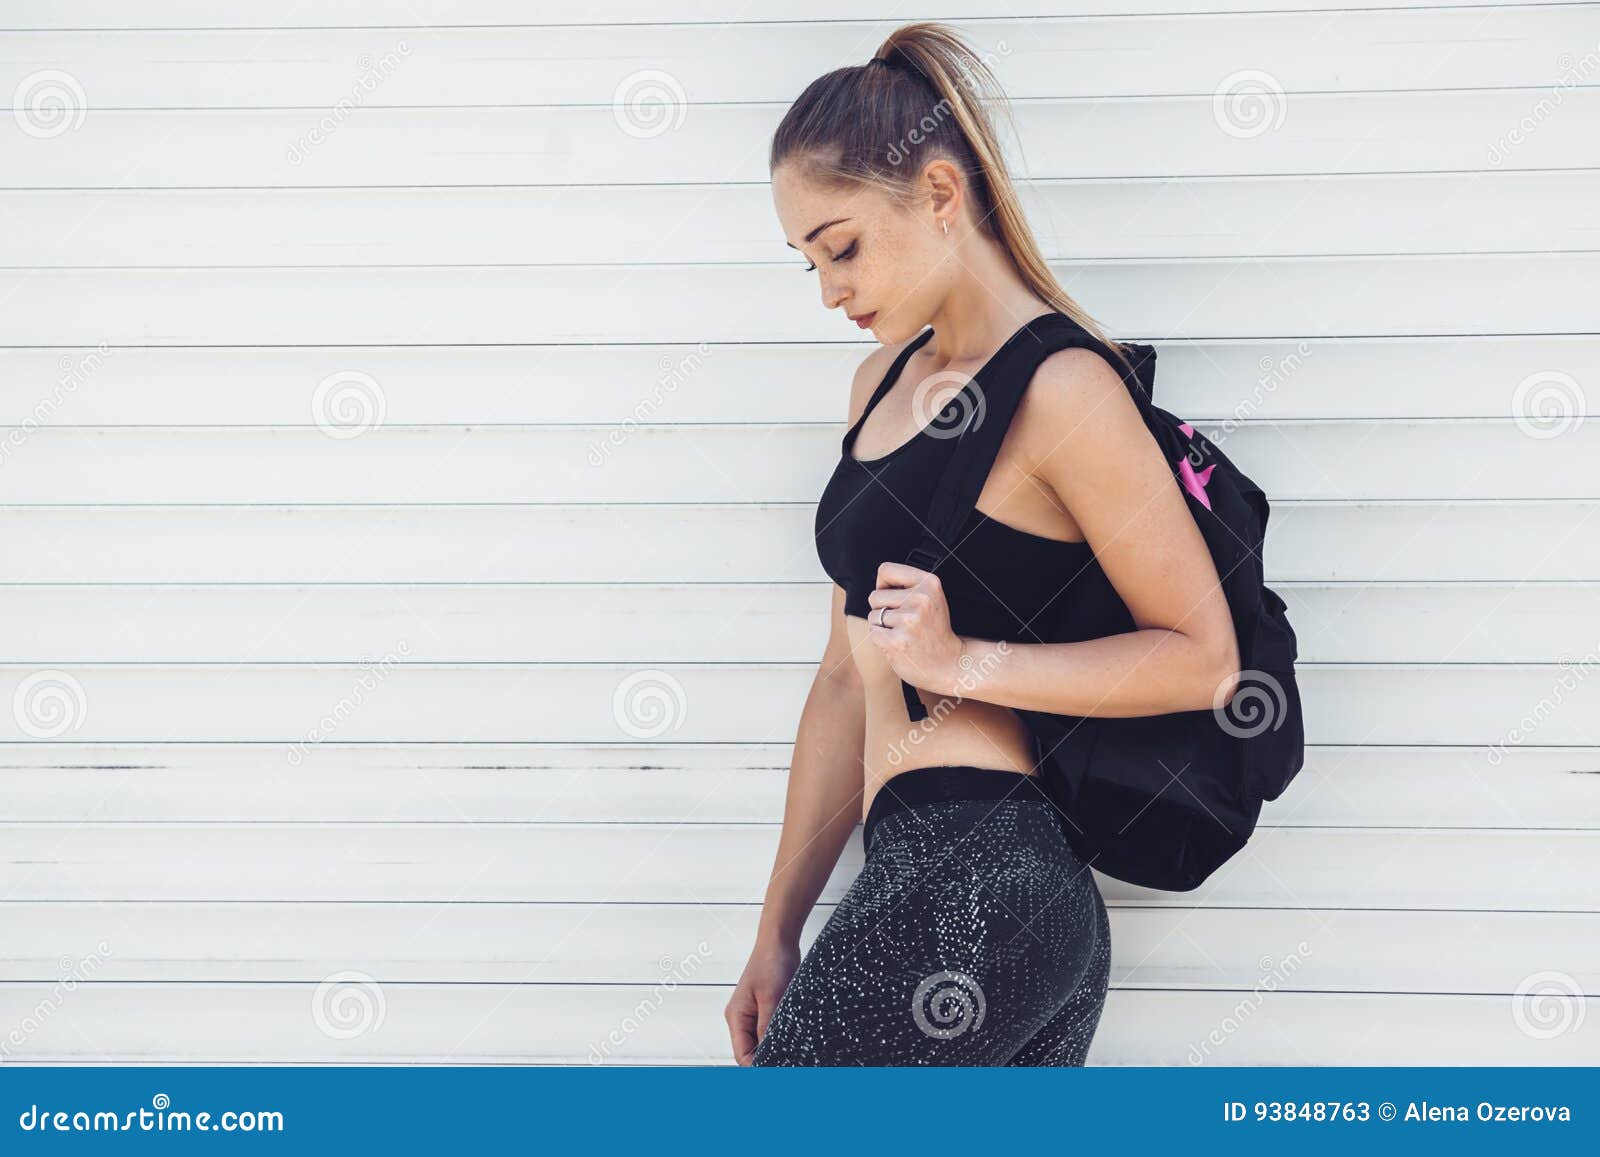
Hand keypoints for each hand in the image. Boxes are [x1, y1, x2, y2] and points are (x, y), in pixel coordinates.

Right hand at [725, 938, 799, 1064]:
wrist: (780, 940)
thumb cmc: (771, 962)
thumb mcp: (772, 998)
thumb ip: (768, 1028)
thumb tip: (770, 1054)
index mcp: (736, 1016)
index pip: (742, 1054)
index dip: (757, 1067)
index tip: (777, 1073)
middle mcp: (741, 1018)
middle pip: (750, 1052)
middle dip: (767, 1060)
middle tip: (788, 1066)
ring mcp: (753, 1014)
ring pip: (761, 1043)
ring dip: (774, 1048)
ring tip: (791, 1054)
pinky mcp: (766, 1009)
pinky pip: (770, 1031)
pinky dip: (780, 1037)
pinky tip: (792, 1040)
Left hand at [865, 561, 965, 696]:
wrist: (949, 663)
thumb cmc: (934, 630)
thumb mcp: (931, 598)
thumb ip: (908, 585)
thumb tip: (878, 580)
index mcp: (929, 583)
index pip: (885, 570)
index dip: (884, 585)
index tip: (896, 598)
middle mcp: (920, 599)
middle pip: (875, 596)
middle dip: (883, 609)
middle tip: (904, 622)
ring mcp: (908, 621)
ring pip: (873, 615)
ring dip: (883, 627)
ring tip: (904, 633)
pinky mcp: (897, 641)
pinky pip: (873, 633)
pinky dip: (881, 640)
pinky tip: (900, 644)